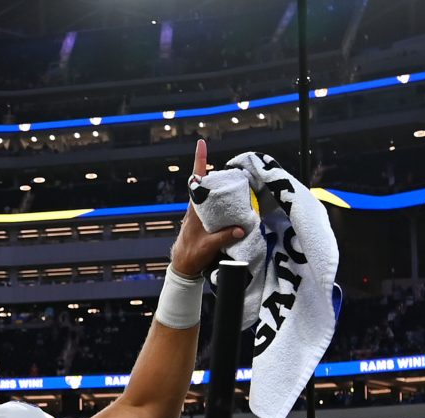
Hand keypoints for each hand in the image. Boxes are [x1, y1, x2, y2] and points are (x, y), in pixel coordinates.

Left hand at [169, 140, 246, 276]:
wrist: (183, 266)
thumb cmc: (191, 255)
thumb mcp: (209, 246)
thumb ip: (224, 237)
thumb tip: (241, 228)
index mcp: (194, 210)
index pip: (196, 180)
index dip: (199, 161)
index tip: (201, 143)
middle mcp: (195, 208)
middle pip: (206, 184)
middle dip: (218, 174)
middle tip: (234, 169)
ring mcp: (199, 214)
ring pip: (209, 195)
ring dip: (221, 188)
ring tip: (237, 185)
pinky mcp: (203, 220)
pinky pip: (213, 206)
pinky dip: (222, 202)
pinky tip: (233, 204)